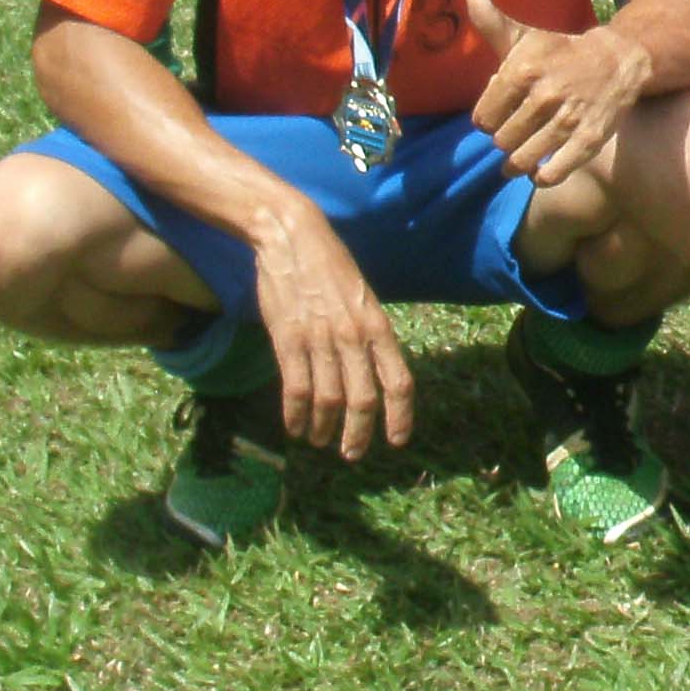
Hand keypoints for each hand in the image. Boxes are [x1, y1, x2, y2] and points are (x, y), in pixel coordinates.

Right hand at [247, 201, 413, 455]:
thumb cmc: (329, 265)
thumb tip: (374, 370)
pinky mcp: (288, 338)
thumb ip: (369, 333)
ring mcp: (320, 338)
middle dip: (359, 434)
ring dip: (324, 428)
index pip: (399, 381)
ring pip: (329, 400)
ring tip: (320, 440)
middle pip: (364, 400)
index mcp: (378, 325)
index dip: (401, 416)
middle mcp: (354, 335)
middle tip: (351, 454)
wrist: (292, 236)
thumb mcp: (362, 296)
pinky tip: (295, 427)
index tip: (397, 441)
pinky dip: (296, 415)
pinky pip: (296, 389)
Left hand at [464, 0, 649, 185]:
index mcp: (522, 70)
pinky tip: (541, 170)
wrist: (617, 60)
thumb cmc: (561, 52)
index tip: (502, 113)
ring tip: (521, 157)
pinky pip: (552, 174)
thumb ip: (492, 22)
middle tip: (516, 132)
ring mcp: (568, 120)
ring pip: (522, 160)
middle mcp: (544, 96)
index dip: (489, 119)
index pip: (482, 118)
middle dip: (505, 139)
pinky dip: (542, 177)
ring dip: (518, 163)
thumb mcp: (526, 36)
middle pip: (501, 141)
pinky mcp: (589, 140)